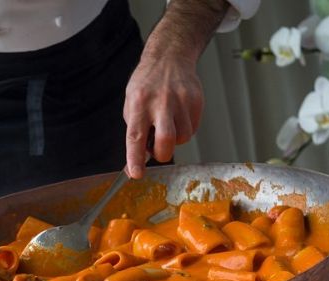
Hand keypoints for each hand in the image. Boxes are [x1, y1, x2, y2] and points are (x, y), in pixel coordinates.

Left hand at [123, 54, 203, 178]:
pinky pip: (192, 129)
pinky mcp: (196, 101)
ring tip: (167, 123)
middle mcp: (160, 102)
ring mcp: (181, 101)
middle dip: (162, 153)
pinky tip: (177, 115)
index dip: (135, 158)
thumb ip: (136, 131)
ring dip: (174, 140)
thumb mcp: (132, 104)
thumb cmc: (147, 85)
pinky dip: (184, 129)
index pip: (136, 136)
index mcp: (139, 103)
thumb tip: (139, 160)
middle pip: (166, 140)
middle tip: (158, 150)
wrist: (169, 58)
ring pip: (182, 138)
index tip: (136, 174)